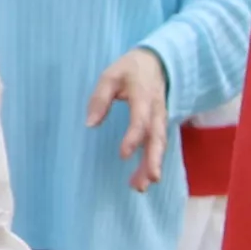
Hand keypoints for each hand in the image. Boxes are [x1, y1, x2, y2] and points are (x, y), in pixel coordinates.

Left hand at [87, 49, 169, 191]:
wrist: (158, 62)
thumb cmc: (130, 70)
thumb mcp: (111, 75)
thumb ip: (100, 98)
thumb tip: (90, 124)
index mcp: (144, 96)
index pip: (141, 119)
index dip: (134, 137)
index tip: (123, 154)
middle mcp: (156, 111)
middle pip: (157, 138)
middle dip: (153, 160)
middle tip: (147, 181)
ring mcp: (160, 119)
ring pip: (159, 145)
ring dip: (151, 166)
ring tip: (141, 187)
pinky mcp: (159, 125)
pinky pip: (158, 145)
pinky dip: (152, 162)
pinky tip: (143, 178)